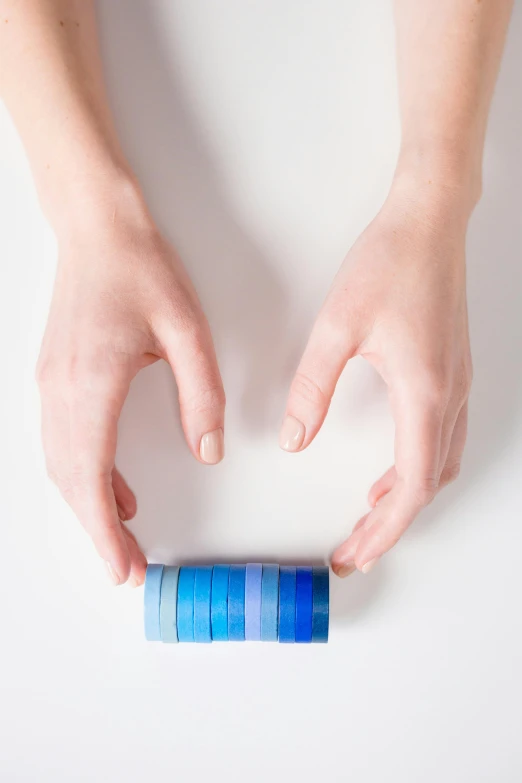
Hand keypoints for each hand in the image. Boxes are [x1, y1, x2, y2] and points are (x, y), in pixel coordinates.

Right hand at [37, 196, 224, 585]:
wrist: (96, 228)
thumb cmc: (140, 271)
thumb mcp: (187, 332)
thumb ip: (201, 397)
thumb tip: (208, 452)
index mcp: (91, 384)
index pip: (90, 477)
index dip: (104, 532)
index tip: (125, 569)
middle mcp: (59, 391)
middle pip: (70, 482)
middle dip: (96, 532)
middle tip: (129, 569)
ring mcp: (50, 384)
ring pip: (63, 465)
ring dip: (89, 506)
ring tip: (124, 536)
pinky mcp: (54, 377)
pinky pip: (66, 440)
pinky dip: (88, 473)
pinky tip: (115, 487)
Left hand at [279, 182, 472, 575]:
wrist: (430, 222)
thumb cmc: (390, 264)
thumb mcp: (337, 327)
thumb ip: (313, 388)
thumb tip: (296, 439)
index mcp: (424, 392)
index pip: (412, 487)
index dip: (384, 529)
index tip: (354, 554)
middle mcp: (449, 396)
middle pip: (428, 484)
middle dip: (392, 524)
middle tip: (355, 548)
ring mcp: (456, 384)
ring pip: (438, 464)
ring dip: (406, 496)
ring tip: (369, 516)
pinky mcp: (450, 370)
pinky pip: (440, 437)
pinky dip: (416, 465)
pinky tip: (391, 466)